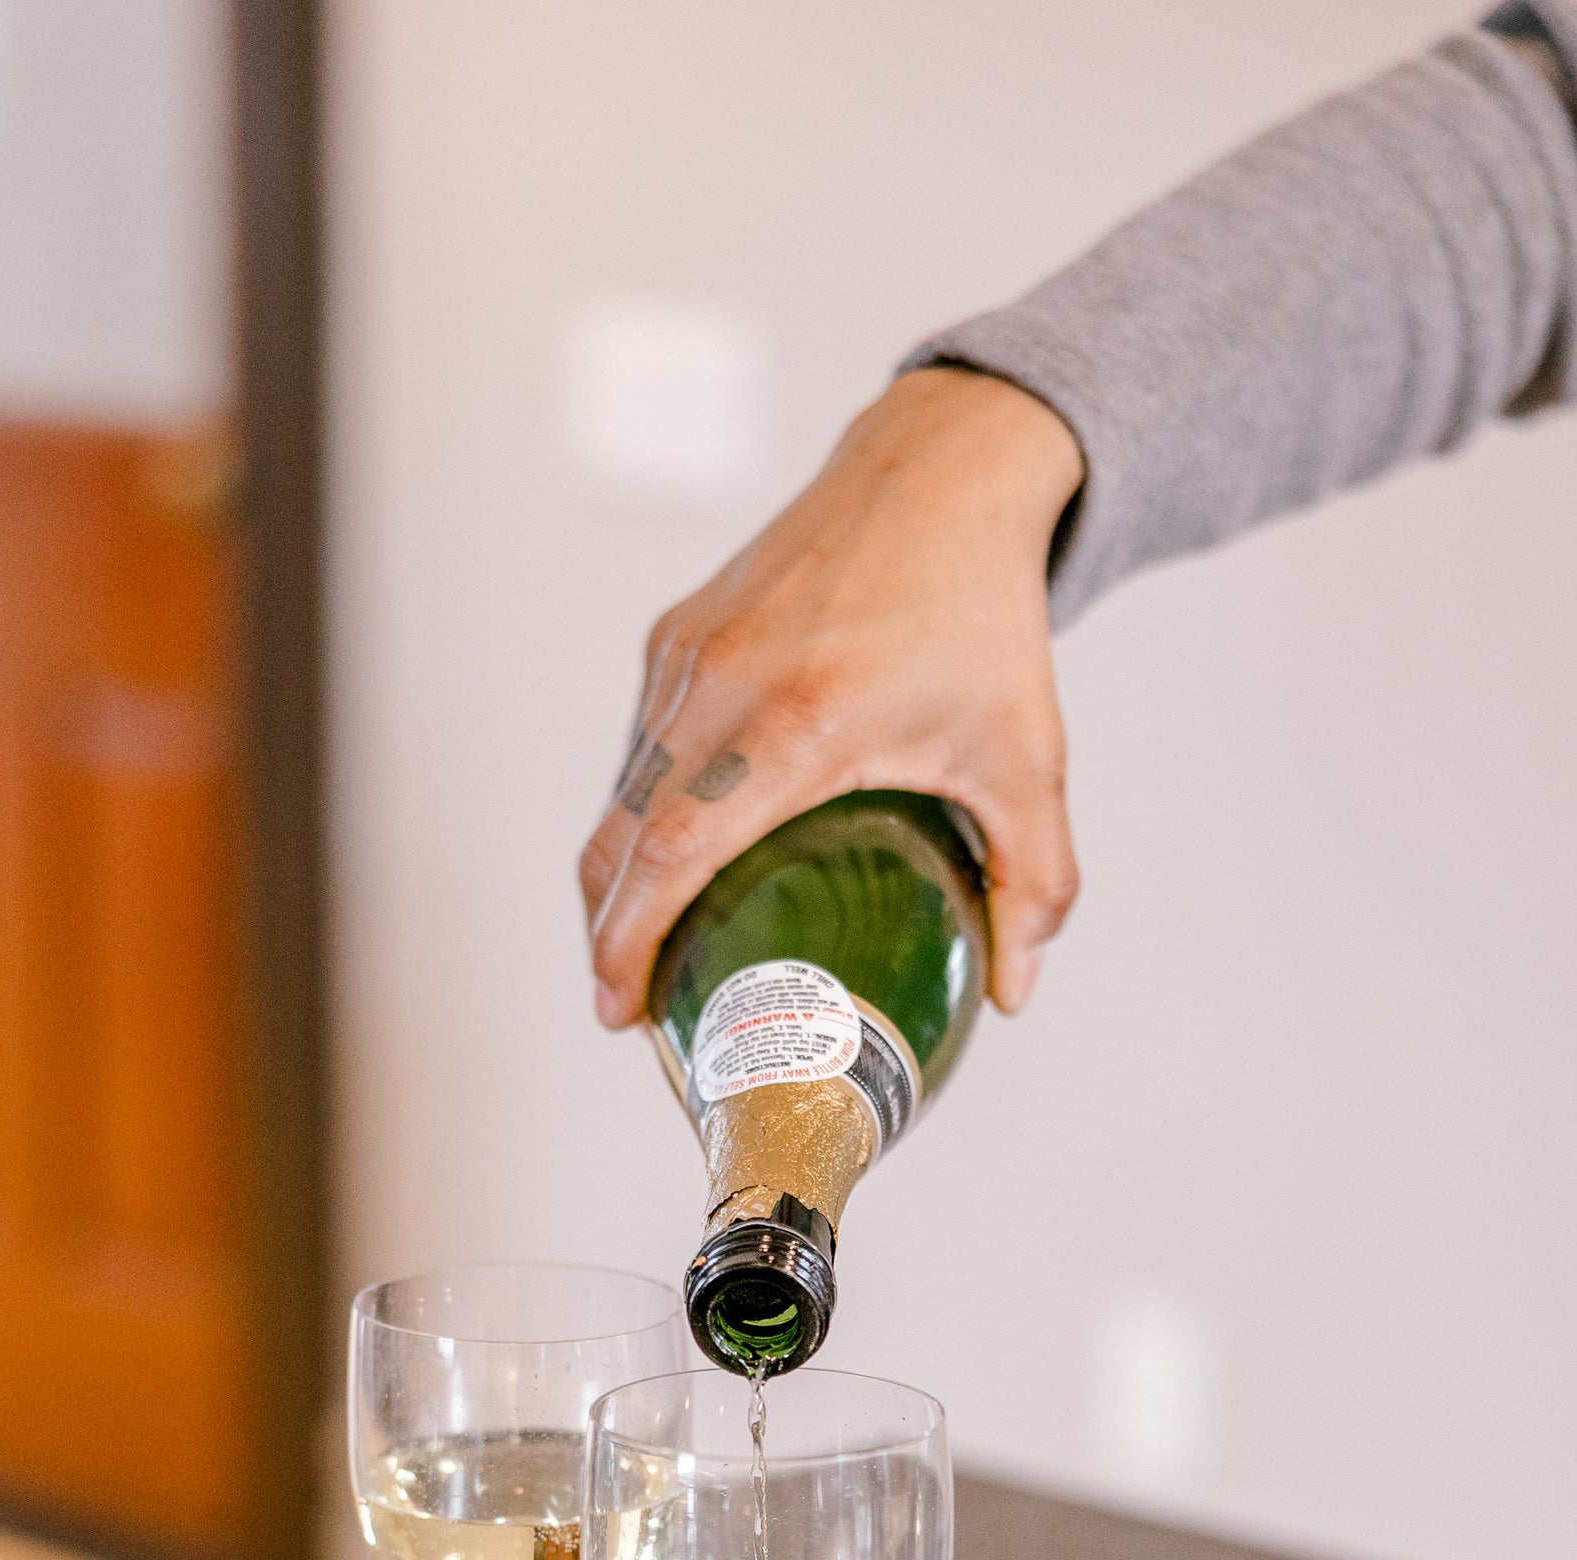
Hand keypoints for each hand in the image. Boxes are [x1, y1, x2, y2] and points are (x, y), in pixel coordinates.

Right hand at [580, 366, 1085, 1026]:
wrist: (940, 471)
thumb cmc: (980, 613)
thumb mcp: (1026, 756)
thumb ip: (1030, 880)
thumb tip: (1014, 992)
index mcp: (802, 718)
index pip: (679, 847)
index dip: (635, 936)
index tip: (624, 1005)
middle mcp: (724, 682)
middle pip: (624, 836)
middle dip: (609, 933)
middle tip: (625, 1008)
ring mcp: (688, 654)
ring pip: (621, 795)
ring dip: (619, 878)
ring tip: (643, 948)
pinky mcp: (675, 636)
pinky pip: (638, 749)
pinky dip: (638, 816)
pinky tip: (669, 862)